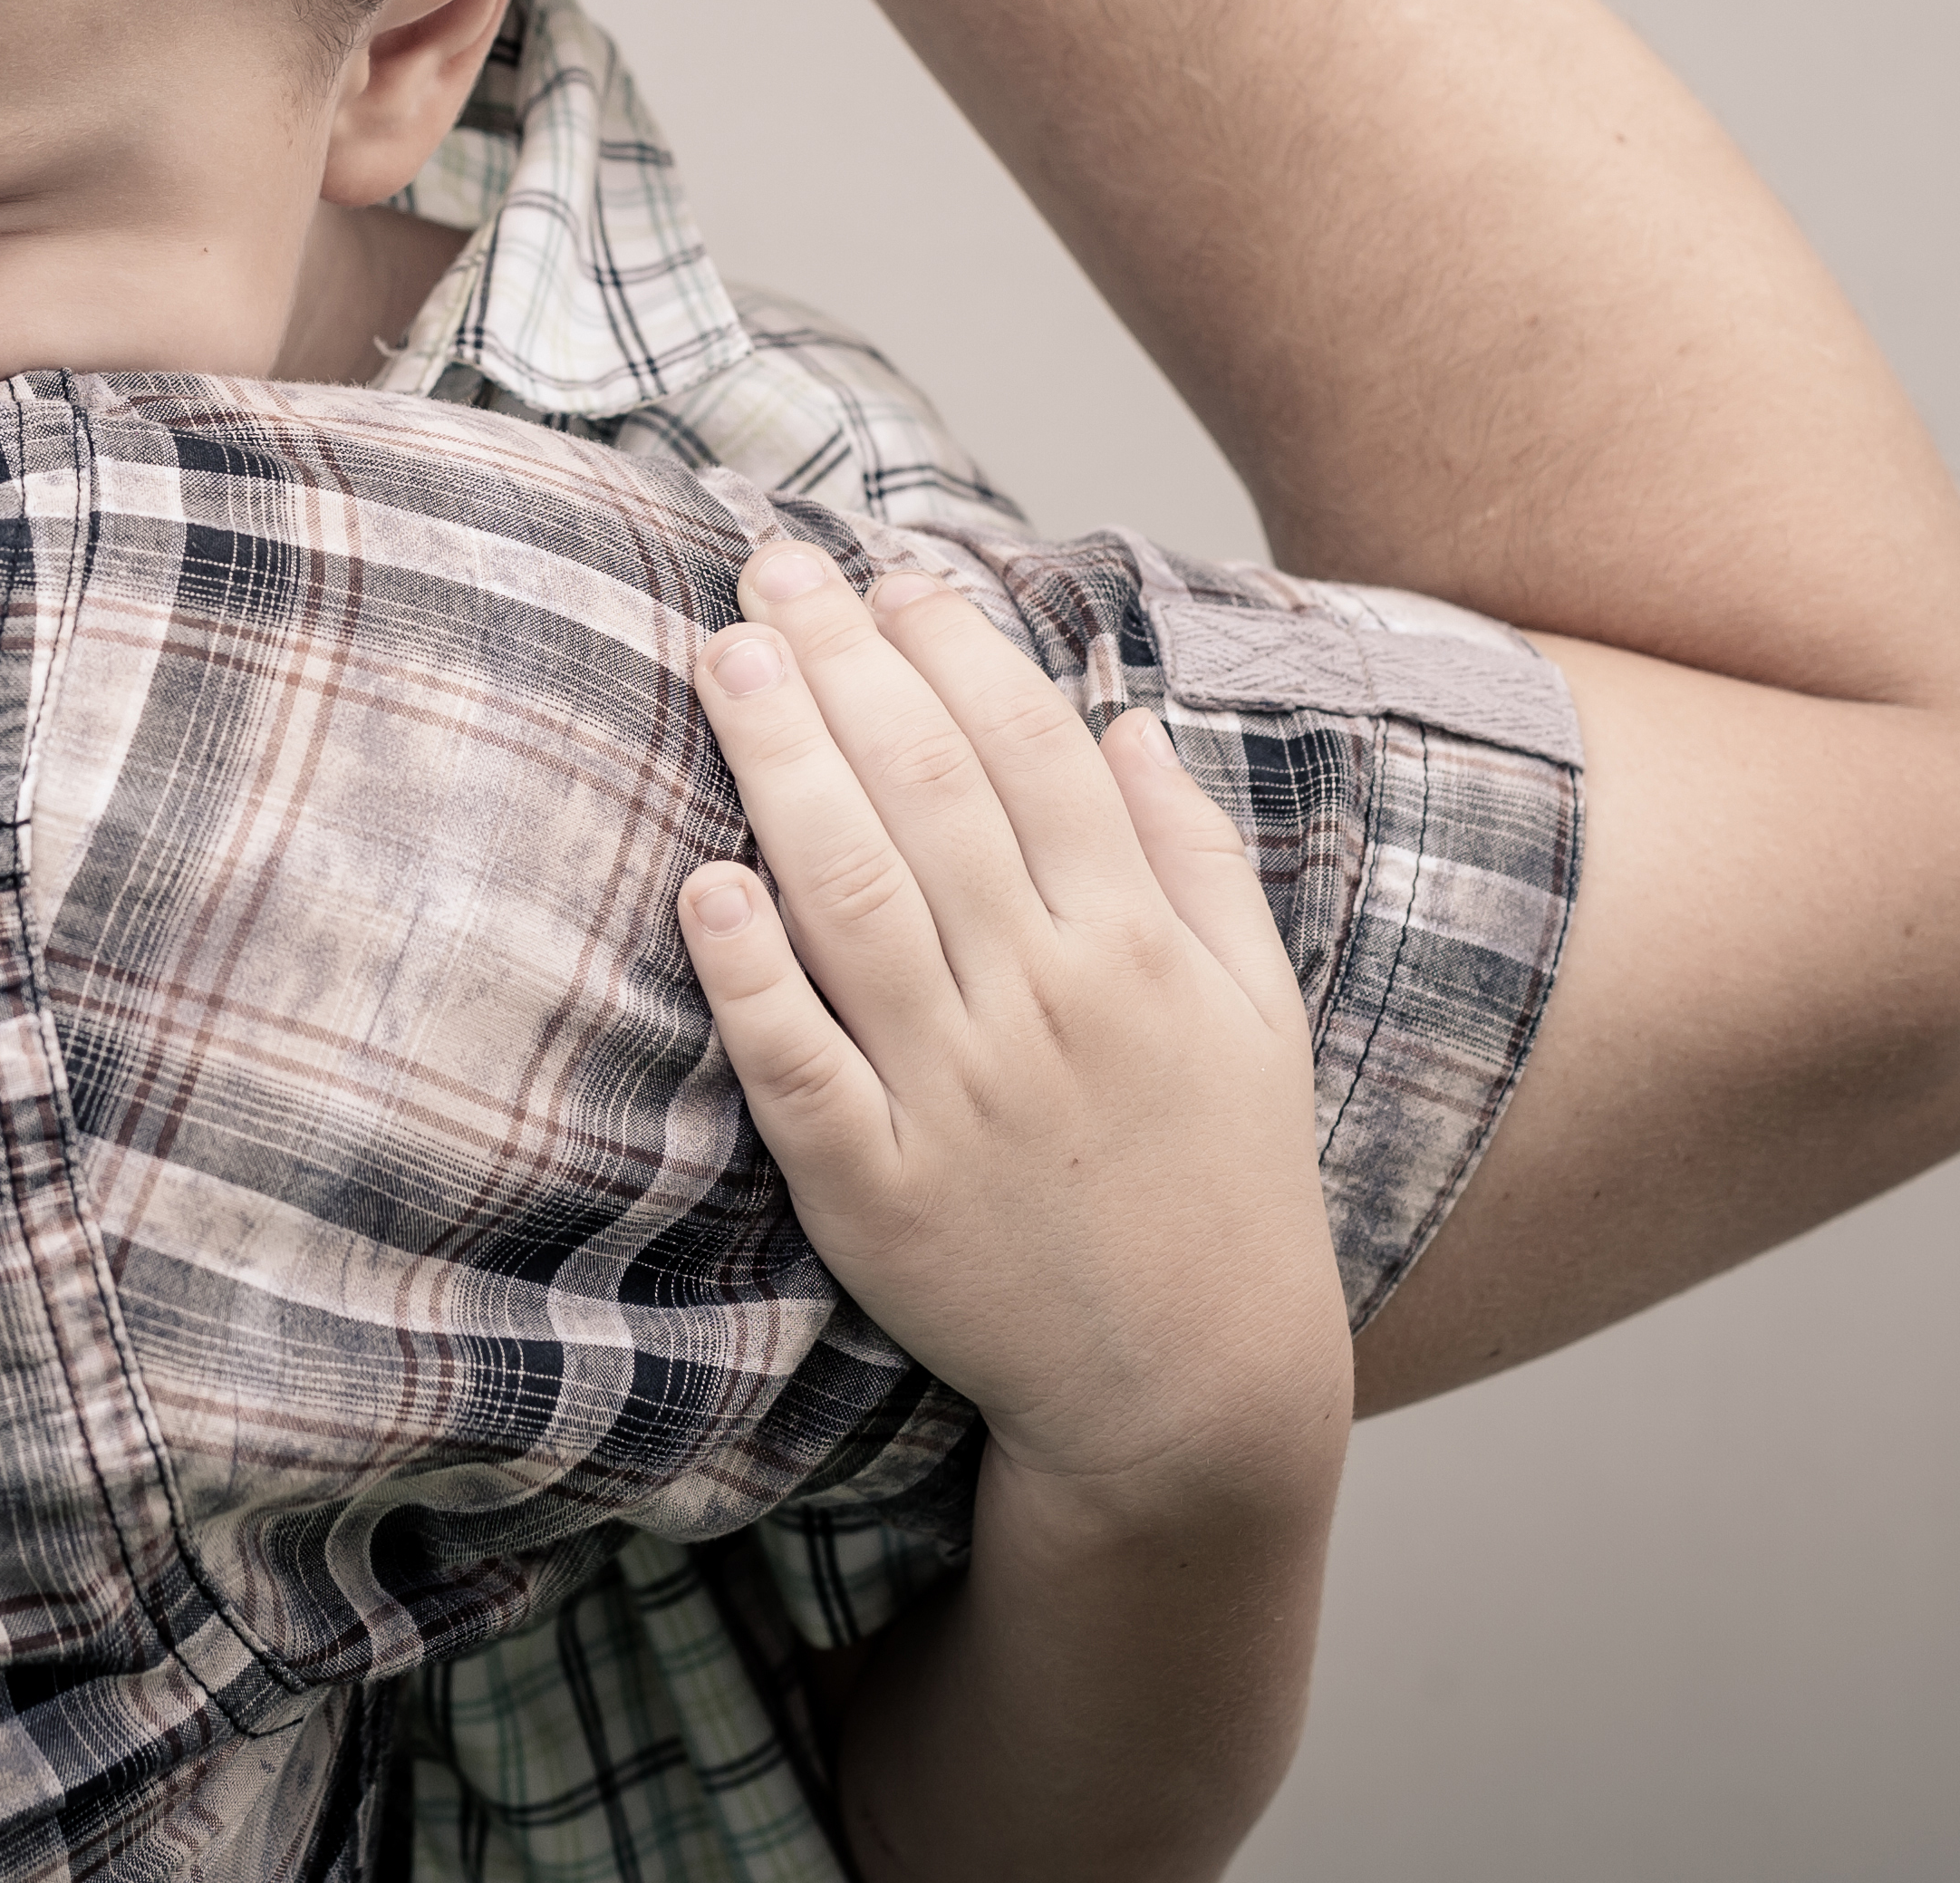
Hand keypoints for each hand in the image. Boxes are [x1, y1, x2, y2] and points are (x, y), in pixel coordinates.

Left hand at [677, 543, 1352, 1515]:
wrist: (1191, 1390)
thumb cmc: (1218, 1183)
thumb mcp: (1256, 1012)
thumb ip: (1197, 858)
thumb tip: (1126, 718)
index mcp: (1138, 948)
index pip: (1032, 754)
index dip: (953, 649)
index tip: (883, 571)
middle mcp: (1049, 1006)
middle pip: (930, 798)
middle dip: (844, 666)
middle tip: (768, 570)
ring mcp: (960, 1100)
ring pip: (854, 902)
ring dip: (784, 768)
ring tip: (725, 659)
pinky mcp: (881, 1195)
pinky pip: (802, 1068)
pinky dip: (752, 976)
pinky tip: (703, 884)